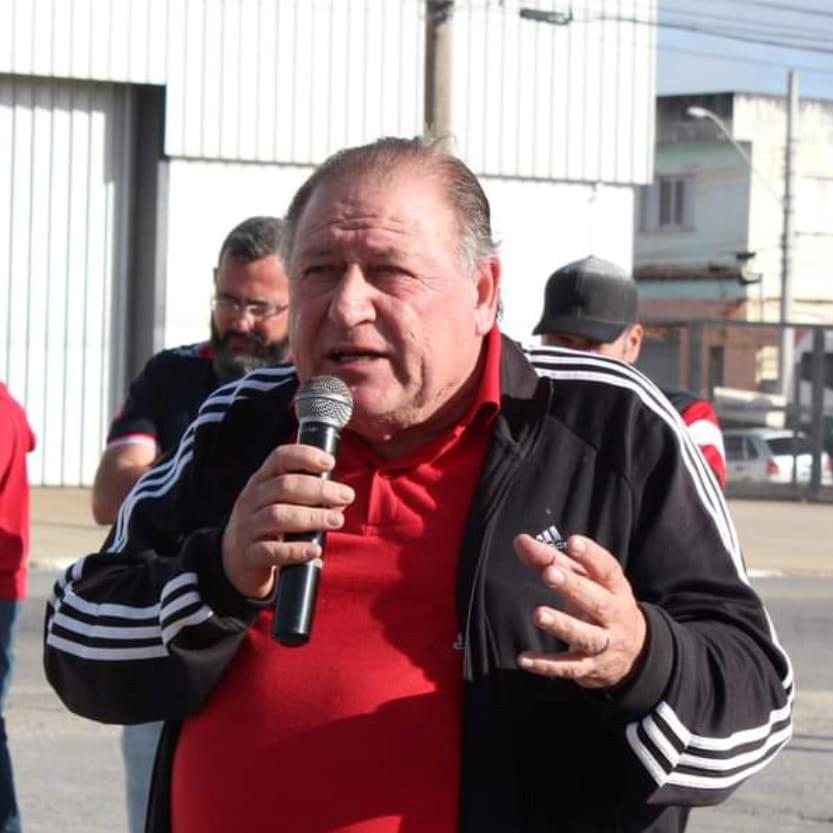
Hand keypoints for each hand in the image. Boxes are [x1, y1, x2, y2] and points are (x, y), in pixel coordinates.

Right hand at [221, 444, 354, 598]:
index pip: (279, 458)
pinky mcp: (248, 556)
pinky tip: (315, 549)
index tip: (330, 462)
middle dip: (319, 489)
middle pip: (284, 486)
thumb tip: (342, 497)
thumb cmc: (268, 527)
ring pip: (278, 516)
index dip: (305, 456)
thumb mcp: (283, 504)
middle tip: (346, 495)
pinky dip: (296, 550)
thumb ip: (311, 498)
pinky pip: (271, 551)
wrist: (234, 562)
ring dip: (312, 517)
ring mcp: (247, 528)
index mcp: (261, 481)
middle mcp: (251, 500)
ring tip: (337, 520)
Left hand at [514, 533, 646, 688]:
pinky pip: (568, 667)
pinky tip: (524, 659)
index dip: (592, 556)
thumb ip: (551, 559)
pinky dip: (547, 665)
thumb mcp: (583, 579)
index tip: (572, 542)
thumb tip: (520, 541)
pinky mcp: (590, 668)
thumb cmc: (599, 601)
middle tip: (549, 573)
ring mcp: (605, 644)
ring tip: (539, 614)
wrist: (633, 653)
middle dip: (573, 587)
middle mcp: (614, 615)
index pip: (607, 570)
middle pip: (596, 601)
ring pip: (585, 637)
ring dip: (562, 625)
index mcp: (615, 589)